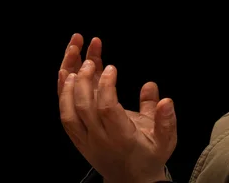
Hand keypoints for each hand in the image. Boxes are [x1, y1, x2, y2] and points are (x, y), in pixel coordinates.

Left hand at [58, 34, 176, 182]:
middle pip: (83, 108)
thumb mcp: (166, 141)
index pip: (106, 110)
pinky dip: (62, 93)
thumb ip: (166, 121)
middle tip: (89, 59)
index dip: (107, 87)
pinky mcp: (79, 137)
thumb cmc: (149, 157)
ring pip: (69, 111)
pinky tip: (65, 73)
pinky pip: (66, 115)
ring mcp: (86, 139)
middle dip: (84, 80)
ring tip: (72, 58)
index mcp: (120, 138)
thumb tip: (166, 100)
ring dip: (68, 83)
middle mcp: (99, 139)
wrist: (131, 182)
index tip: (112, 67)